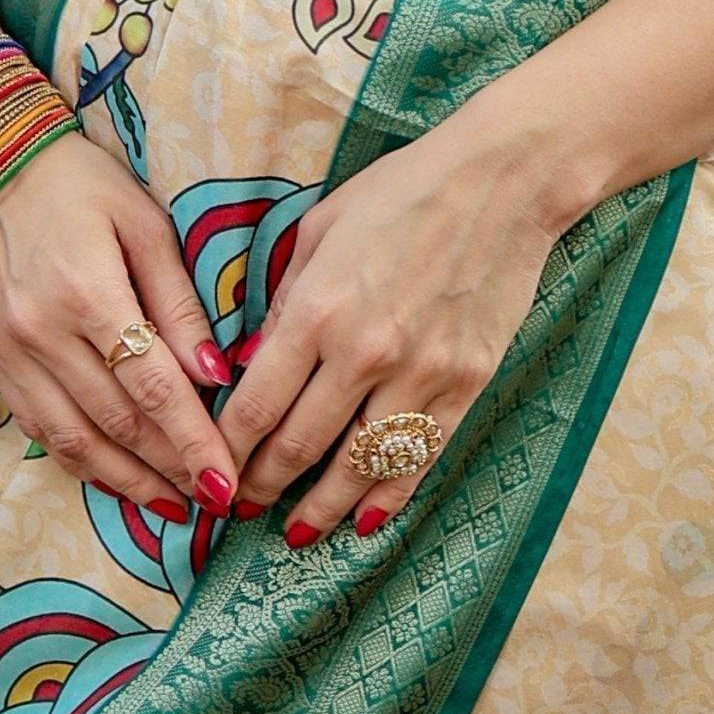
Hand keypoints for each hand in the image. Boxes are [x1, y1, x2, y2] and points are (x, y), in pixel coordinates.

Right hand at [0, 132, 239, 519]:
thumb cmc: (83, 185)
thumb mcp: (145, 224)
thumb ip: (179, 303)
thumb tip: (216, 375)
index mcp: (86, 291)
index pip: (150, 385)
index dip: (191, 438)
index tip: (228, 478)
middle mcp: (40, 332)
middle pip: (116, 421)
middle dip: (170, 468)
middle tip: (216, 500)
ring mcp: (8, 351)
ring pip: (72, 439)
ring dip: (126, 479)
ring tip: (173, 504)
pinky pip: (39, 427)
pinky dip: (80, 460)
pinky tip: (117, 475)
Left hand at [216, 110, 559, 542]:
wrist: (503, 181)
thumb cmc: (403, 191)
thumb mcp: (320, 228)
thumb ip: (283, 299)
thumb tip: (252, 361)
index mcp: (317, 310)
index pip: (255, 405)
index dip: (226, 449)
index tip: (210, 471)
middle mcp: (364, 353)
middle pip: (298, 447)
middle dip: (262, 486)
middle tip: (241, 508)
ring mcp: (421, 375)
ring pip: (358, 468)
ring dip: (321, 509)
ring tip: (296, 531)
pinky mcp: (467, 384)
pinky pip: (419, 457)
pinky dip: (390, 496)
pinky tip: (365, 520)